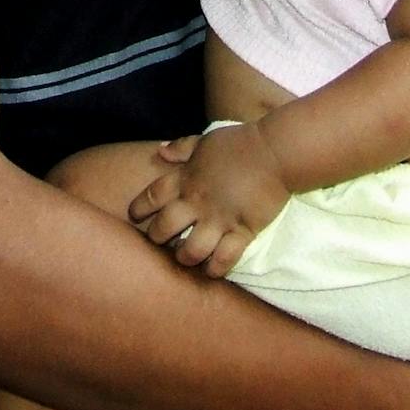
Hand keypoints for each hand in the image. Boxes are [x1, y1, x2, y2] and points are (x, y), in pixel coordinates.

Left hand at [128, 124, 288, 277]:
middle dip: (157, 239)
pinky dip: (215, 269)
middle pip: (164, 228)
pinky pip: (224, 259)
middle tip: (161, 242)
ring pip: (190, 250)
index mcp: (186, 177)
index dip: (139, 209)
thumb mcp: (205, 140)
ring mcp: (219, 218)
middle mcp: (197, 200)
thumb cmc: (240, 143)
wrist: (274, 151)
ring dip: (184, 258)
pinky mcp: (242, 230)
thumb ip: (181, 148)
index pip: (152, 196)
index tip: (135, 217)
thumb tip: (159, 151)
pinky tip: (212, 270)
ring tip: (185, 258)